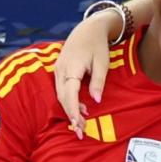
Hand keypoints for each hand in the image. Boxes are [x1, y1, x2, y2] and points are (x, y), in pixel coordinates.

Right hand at [54, 12, 115, 137]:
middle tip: (81, 132)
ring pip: (61, 95)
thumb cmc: (97, 45)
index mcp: (71, 67)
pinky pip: (61, 89)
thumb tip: (96, 100)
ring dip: (70, 109)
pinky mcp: (59, 70)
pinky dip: (69, 101)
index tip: (79, 125)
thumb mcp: (102, 63)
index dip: (73, 111)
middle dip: (71, 115)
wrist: (88, 29)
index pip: (70, 94)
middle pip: (63, 98)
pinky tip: (80, 108)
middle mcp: (61, 69)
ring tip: (82, 123)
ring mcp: (58, 69)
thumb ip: (98, 82)